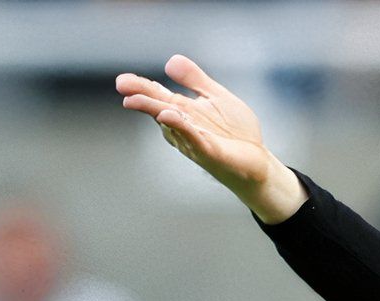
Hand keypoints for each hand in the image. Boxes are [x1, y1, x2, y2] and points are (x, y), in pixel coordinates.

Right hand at [116, 55, 306, 223]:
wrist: (257, 162)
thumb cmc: (235, 132)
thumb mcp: (216, 97)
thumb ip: (195, 80)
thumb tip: (170, 60)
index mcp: (183, 111)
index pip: (158, 96)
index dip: (141, 87)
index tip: (122, 81)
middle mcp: (183, 126)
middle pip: (159, 108)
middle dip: (142, 98)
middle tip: (122, 86)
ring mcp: (195, 141)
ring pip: (173, 124)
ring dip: (157, 111)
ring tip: (140, 101)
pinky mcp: (211, 153)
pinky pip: (194, 139)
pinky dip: (183, 128)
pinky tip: (171, 116)